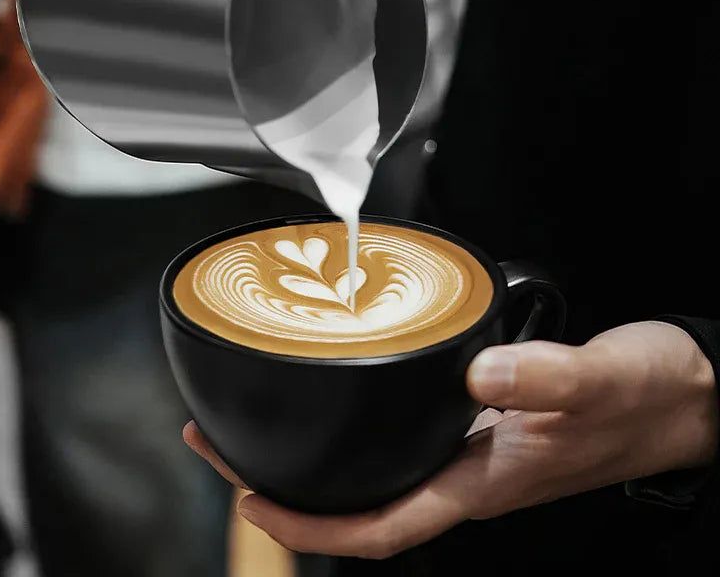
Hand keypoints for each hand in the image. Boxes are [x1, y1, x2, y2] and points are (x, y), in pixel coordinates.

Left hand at [184, 321, 716, 557]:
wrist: (680, 398)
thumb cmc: (645, 400)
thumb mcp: (598, 383)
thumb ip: (543, 377)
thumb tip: (477, 372)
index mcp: (482, 481)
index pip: (380, 526)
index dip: (311, 523)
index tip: (251, 498)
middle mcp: (465, 474)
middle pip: (359, 501)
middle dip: (287, 486)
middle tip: (224, 445)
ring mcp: (469, 452)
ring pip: (375, 470)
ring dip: (316, 456)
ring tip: (260, 425)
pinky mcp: (479, 425)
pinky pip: (401, 438)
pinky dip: (358, 427)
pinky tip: (341, 399)